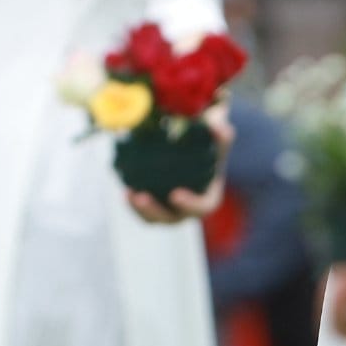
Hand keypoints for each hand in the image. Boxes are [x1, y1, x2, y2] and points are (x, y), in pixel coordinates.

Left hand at [128, 105, 234, 222]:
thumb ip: (220, 135)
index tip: (175, 194)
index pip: (202, 207)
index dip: (190, 205)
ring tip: (128, 194)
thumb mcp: (217, 139)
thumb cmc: (208, 145)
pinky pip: (141, 206)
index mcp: (207, 197)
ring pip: (152, 217)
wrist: (194, 149)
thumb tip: (220, 127)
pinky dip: (132, 200)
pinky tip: (124, 187)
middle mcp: (187, 208)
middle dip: (154, 212)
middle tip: (141, 197)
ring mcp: (169, 208)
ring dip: (139, 209)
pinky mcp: (153, 203)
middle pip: (171, 218)